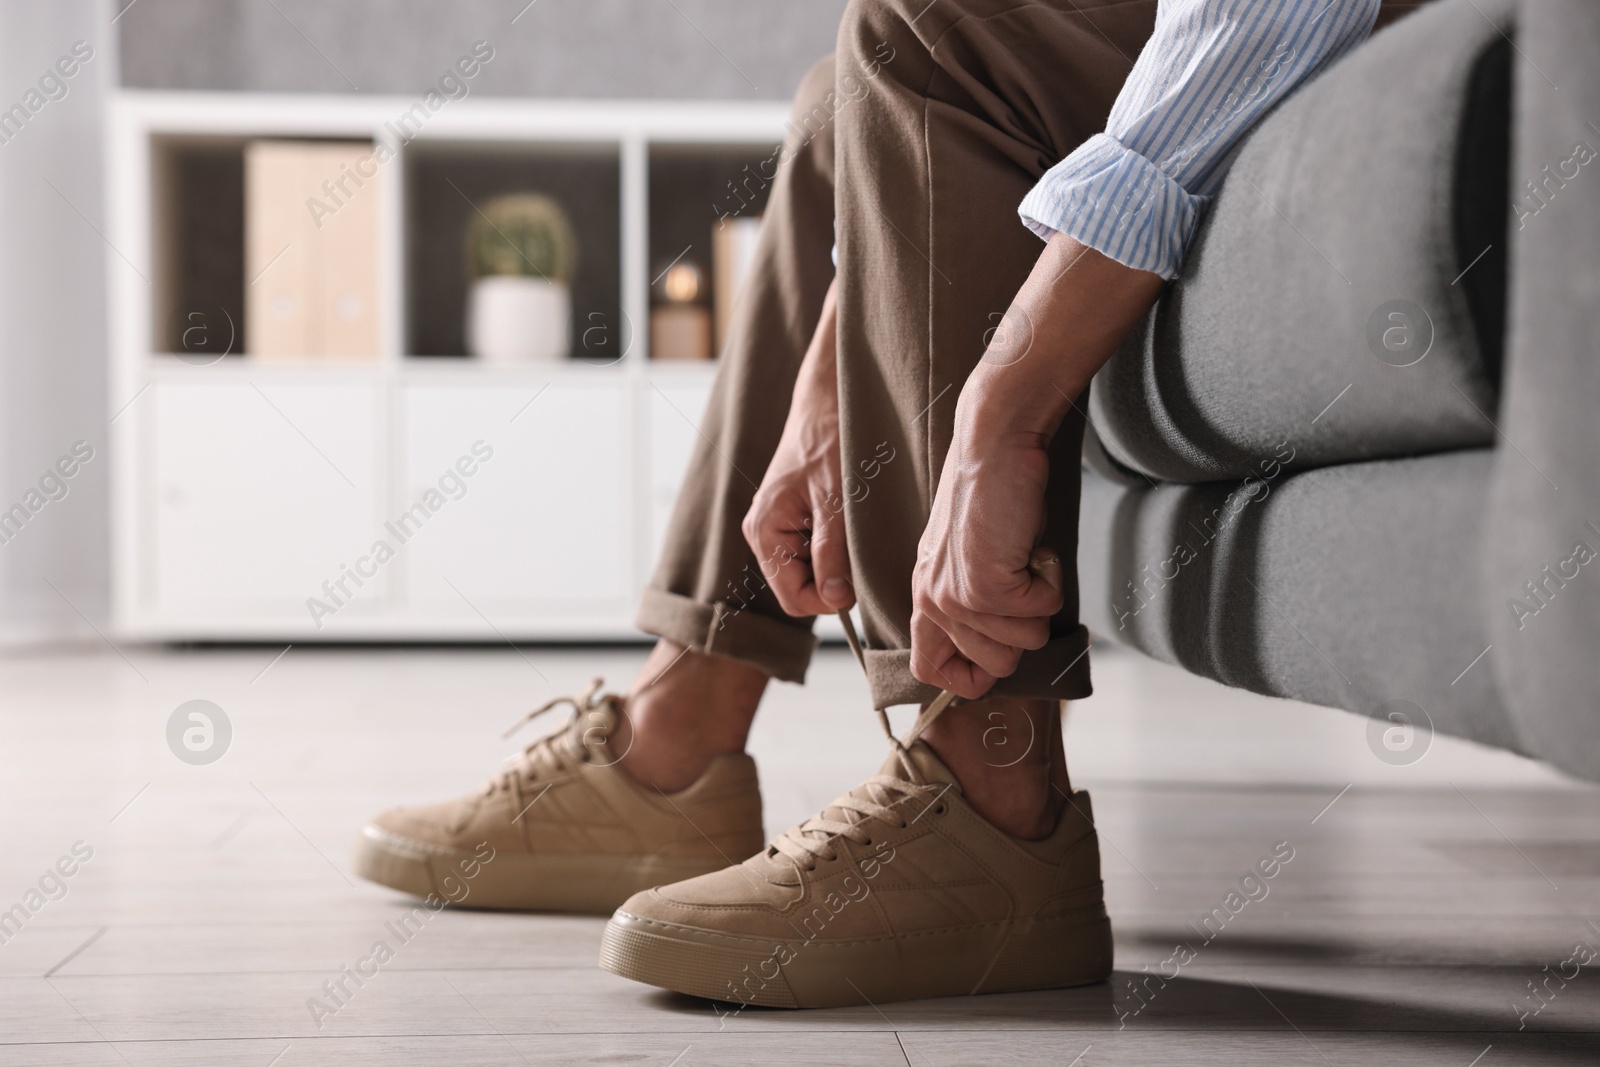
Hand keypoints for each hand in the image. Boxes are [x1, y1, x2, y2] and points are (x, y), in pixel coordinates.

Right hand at [742, 281, 854, 616]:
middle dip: (833, 579)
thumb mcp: (837, 502)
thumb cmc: (830, 441)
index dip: (828, 600)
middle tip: (859, 547)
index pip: (793, 599)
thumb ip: (832, 554)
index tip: (857, 582)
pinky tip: (848, 519)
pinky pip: (817, 552)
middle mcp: (765, 534)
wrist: (830, 400)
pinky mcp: (796, 519)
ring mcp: (780, 527)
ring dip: (838, 561)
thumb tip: (835, 599)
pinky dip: (838, 545)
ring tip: (853, 526)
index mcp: (764, 532)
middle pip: (802, 588)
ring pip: (813, 572)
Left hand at [911, 235, 1165, 697]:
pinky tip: (1031, 546)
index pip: (930, 671)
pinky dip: (1050, 580)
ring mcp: (957, 598)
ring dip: (1039, 600)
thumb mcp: (968, 556)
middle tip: (1019, 578)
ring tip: (1021, 553)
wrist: (993, 443)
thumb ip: (971, 602)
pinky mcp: (987, 587)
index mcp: (923, 597)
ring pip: (1024, 642)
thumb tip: (1002, 652)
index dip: (970, 676)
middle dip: (1023, 629)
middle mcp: (933, 602)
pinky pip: (1042, 611)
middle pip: (994, 665)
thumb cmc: (992, 496)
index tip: (1000, 650)